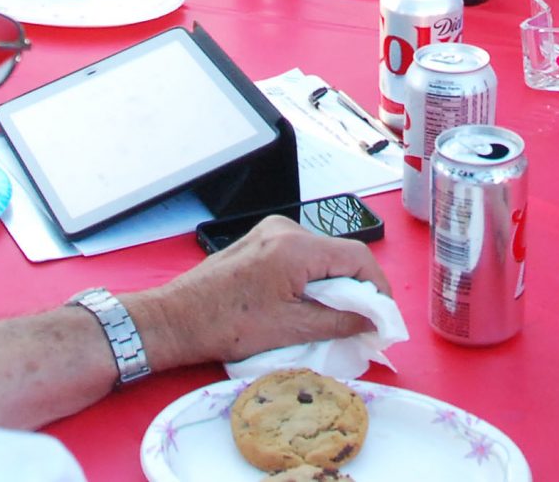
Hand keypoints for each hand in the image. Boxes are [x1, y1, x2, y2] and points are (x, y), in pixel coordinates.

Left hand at [127, 215, 389, 372]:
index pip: (357, 256)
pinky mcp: (260, 241)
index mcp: (295, 247)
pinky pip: (300, 254)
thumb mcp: (291, 329)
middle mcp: (285, 230)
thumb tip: (371, 322)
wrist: (177, 319)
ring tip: (332, 316)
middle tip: (361, 320)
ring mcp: (270, 232)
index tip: (382, 313)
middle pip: (339, 253)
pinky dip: (311, 277)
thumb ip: (338, 321)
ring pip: (320, 254)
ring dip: (332, 283)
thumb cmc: (226, 325)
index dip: (376, 285)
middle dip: (355, 286)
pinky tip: (306, 303)